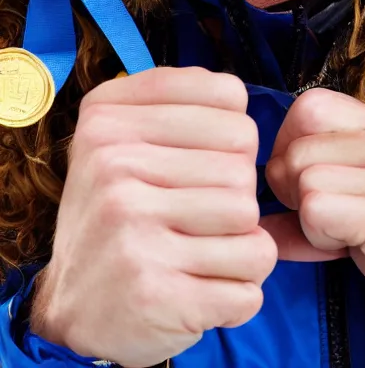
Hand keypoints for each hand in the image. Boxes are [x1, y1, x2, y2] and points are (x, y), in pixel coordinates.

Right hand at [31, 67, 276, 367]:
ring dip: (239, 245)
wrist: (71, 312)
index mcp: (107, 118)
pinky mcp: (154, 292)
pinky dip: (239, 290)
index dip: (231, 135)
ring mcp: (131, 229)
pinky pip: (249, 275)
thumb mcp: (118, 142)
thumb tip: (233, 95)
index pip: (228, 96)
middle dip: (236, 195)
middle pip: (242, 160)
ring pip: (250, 217)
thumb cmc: (115, 218)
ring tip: (198, 255)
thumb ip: (174, 105)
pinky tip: (202, 292)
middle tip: (196, 221)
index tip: (197, 163)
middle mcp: (112, 166)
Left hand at [260, 89, 364, 327]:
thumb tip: (247, 198)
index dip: (290, 144)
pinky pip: (317, 207)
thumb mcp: (360, 203)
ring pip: (306, 176)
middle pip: (303, 141)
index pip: (313, 105)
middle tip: (322, 219)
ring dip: (309, 216)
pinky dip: (318, 235)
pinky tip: (349, 247)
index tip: (302, 183)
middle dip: (293, 186)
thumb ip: (312, 186)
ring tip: (343, 234)